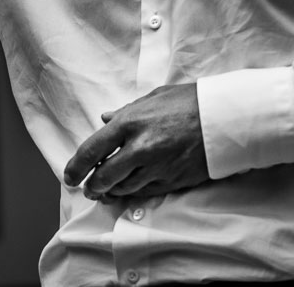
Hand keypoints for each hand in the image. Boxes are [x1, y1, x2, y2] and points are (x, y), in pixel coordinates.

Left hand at [63, 83, 209, 200]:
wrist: (223, 118)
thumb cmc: (187, 102)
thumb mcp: (152, 99)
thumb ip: (125, 112)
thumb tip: (105, 119)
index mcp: (129, 123)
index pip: (92, 150)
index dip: (76, 167)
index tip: (70, 176)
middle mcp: (140, 148)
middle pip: (104, 177)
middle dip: (92, 186)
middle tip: (88, 188)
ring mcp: (157, 167)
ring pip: (124, 188)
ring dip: (111, 192)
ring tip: (103, 192)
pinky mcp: (172, 181)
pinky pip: (145, 193)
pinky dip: (132, 194)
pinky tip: (127, 191)